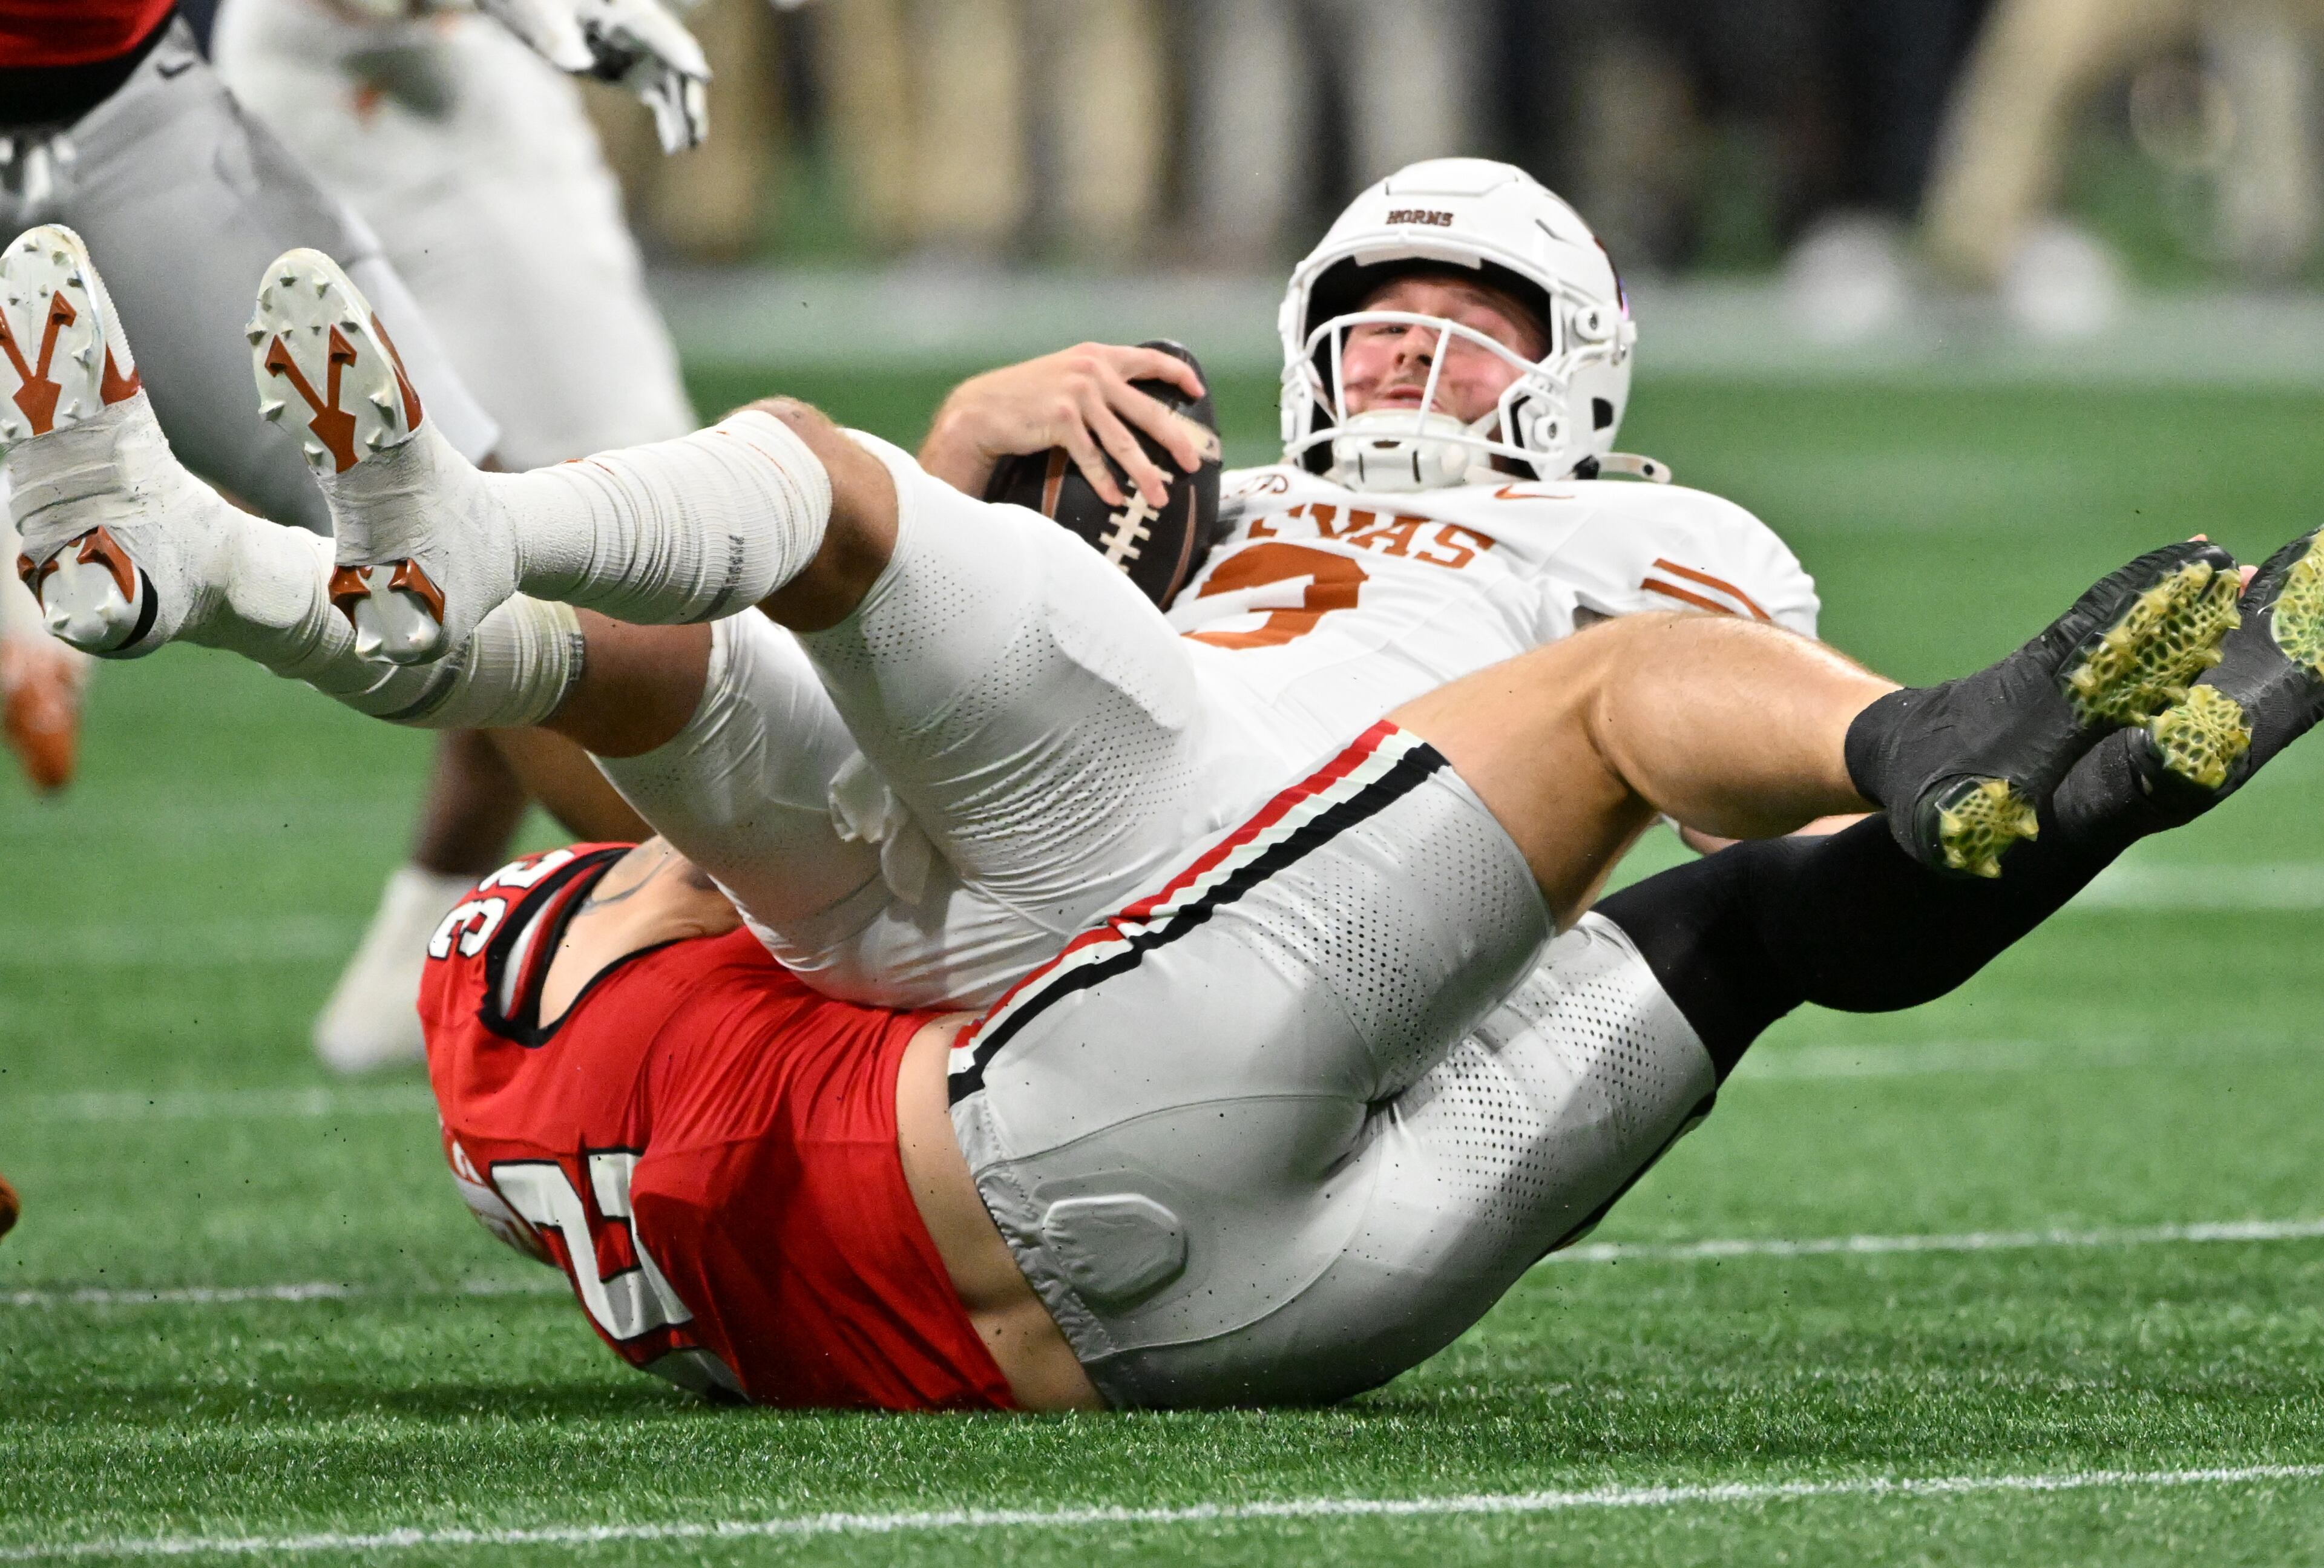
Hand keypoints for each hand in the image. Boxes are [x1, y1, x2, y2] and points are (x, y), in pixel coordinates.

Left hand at [476, 0, 709, 153]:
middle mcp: (640, 29)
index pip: (658, 31)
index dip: (678, 53)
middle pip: (675, 61)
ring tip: (689, 146)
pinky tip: (674, 146)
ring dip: (683, 114)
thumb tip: (576, 64)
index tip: (699, 75)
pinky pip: (660, 96)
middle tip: (694, 128)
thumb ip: (556, 36)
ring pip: (673, 84)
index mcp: (623, 7)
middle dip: (687, 94)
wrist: (528, 6)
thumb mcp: (538, 14)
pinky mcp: (632, 72)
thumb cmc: (532, 1)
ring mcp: (639, 52)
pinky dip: (669, 119)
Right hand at [920, 343, 1207, 507]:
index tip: (1199, 391)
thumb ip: (1098, 380)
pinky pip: (1093, 457)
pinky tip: (1115, 498)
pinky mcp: (1063, 420)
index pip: (1150, 359)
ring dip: (1145, 474)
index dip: (1178, 374)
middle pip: (1148, 411)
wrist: (981, 409)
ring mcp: (1078, 395)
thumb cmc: (1024, 397)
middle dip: (1175, 440)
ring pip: (1124, 442)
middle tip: (1193, 463)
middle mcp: (1092, 371)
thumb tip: (1132, 407)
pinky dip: (1105, 481)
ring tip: (1160, 497)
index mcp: (1097, 356)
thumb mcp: (1065, 374)